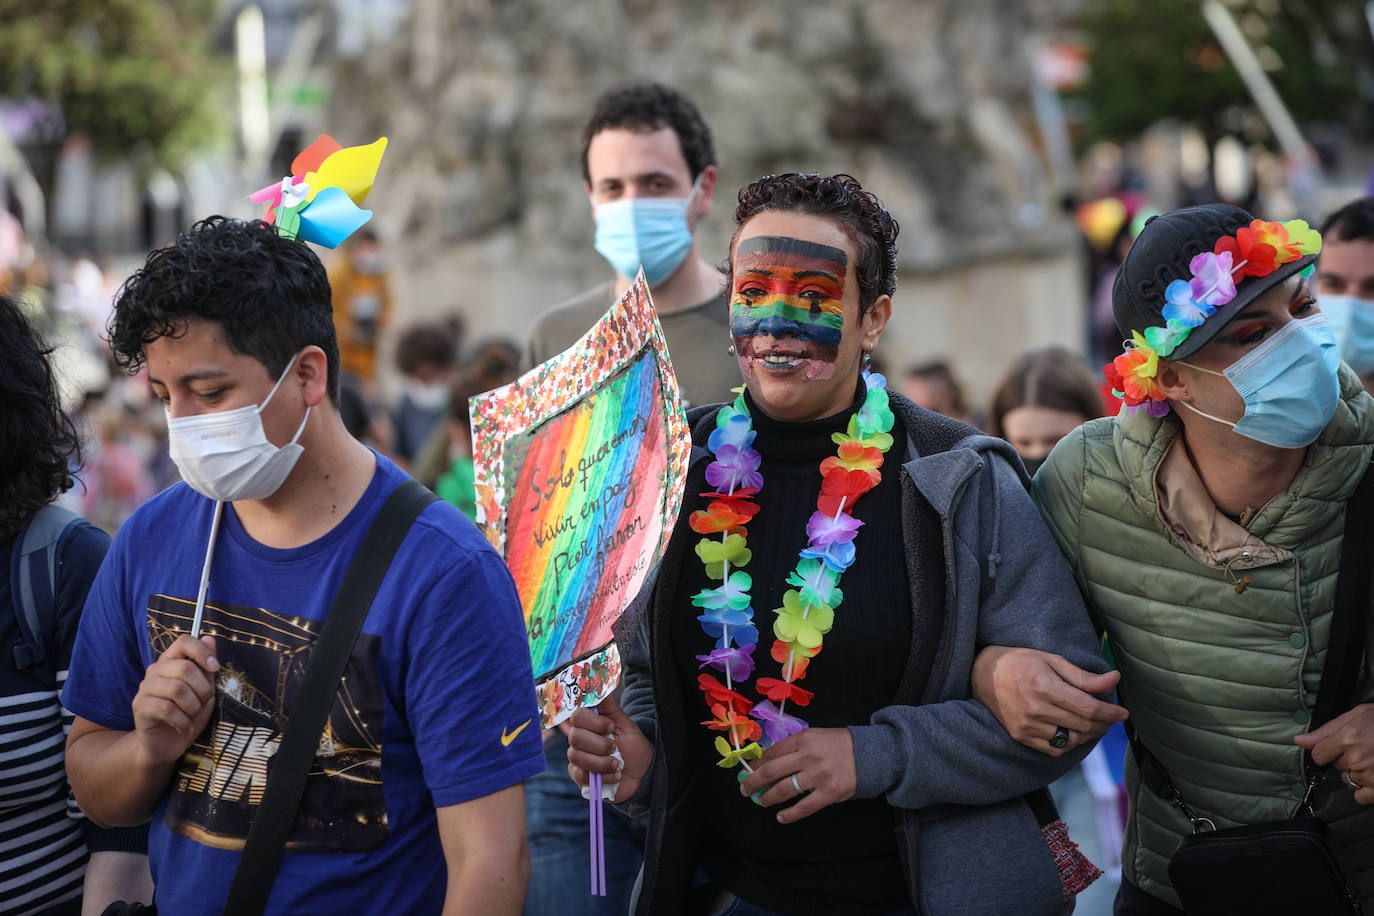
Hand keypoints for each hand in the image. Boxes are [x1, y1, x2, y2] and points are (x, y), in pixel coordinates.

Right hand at [130, 635, 218, 764]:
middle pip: (185, 668)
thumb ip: (206, 667)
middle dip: (203, 689)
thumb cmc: (188, 714)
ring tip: (193, 716)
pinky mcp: (140, 706)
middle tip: (203, 703)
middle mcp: (155, 670)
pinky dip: (183, 721)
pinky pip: (167, 709)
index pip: (184, 642)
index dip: (202, 652)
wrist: (167, 745)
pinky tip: (185, 727)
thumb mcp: (205, 690)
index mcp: (172, 661)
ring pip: (177, 689)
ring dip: (193, 707)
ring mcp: (145, 688)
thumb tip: (209, 638)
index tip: (215, 668)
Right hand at [561, 694, 651, 802]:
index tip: (610, 726)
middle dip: (600, 744)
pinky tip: (614, 776)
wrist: (641, 774)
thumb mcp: (626, 726)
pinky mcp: (579, 777)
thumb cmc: (633, 748)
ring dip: (602, 762)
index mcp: (590, 724)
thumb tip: (600, 683)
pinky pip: (581, 775)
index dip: (593, 722)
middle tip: (615, 748)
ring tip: (617, 764)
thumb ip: (611, 708)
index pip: (577, 716)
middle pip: (575, 736)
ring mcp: (578, 758)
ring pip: (576, 756)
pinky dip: (602, 776)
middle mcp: (580, 739)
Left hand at [738, 727, 854, 823]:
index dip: (756, 765)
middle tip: (745, 790)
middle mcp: (807, 756)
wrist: (870, 754)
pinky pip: (803, 807)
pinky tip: (781, 817)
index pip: (771, 753)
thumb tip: (768, 760)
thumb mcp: (815, 736)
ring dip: (767, 798)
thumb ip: (794, 746)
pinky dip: (789, 814)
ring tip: (761, 802)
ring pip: (783, 790)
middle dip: (753, 782)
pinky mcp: (829, 793)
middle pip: (771, 772)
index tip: (747, 771)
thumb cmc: (839, 745)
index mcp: (803, 739)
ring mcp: (818, 775)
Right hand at [971, 646, 1127, 756]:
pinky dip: (1070, 743)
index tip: (1122, 711)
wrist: (984, 674)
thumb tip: (1114, 679)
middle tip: (1111, 716)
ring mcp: (1027, 726)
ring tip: (1096, 724)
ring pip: (1071, 740)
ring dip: (1090, 734)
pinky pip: (1054, 748)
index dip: (1110, 712)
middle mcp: (1035, 709)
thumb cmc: (1020, 662)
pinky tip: (1075, 732)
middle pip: (1083, 726)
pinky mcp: (1021, 736)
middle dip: (1104, 723)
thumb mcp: (1052, 660)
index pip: (1088, 708)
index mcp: (1044, 686)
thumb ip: (1083, 676)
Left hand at [1295, 703, 1373, 804]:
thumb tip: (1300, 741)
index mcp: (1349, 738)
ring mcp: (1370, 775)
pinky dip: (1366, 789)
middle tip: (1367, 747)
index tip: (1338, 747)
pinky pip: (1360, 796)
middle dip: (1346, 758)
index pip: (1318, 755)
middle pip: (1336, 766)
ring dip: (1358, 772)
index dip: (1327, 750)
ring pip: (1348, 779)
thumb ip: (1327, 730)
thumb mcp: (1357, 715)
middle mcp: (1357, 758)